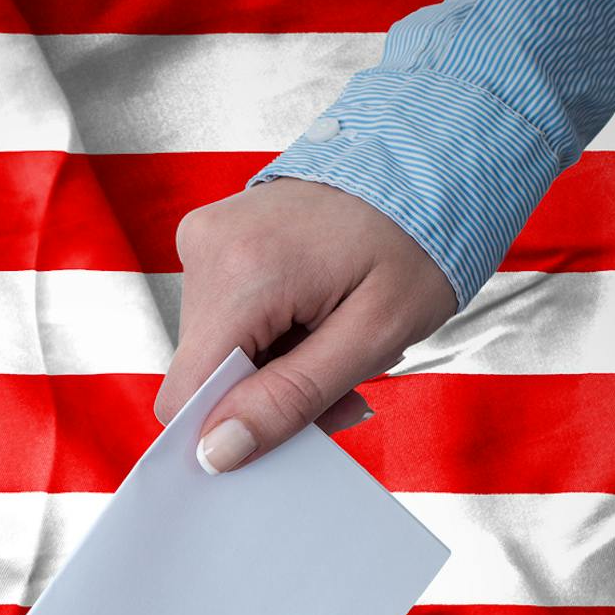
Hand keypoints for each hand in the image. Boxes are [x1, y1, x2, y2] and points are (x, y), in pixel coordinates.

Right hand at [155, 177, 457, 473]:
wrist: (427, 160)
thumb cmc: (416, 241)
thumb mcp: (373, 336)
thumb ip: (291, 400)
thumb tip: (217, 454)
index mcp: (240, 270)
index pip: (186, 393)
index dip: (228, 430)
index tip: (293, 429)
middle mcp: (205, 247)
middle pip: (206, 374)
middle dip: (269, 395)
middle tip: (342, 382)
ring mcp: (205, 238)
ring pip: (217, 351)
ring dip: (274, 366)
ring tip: (336, 340)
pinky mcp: (215, 240)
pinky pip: (226, 318)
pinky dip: (270, 336)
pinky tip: (316, 318)